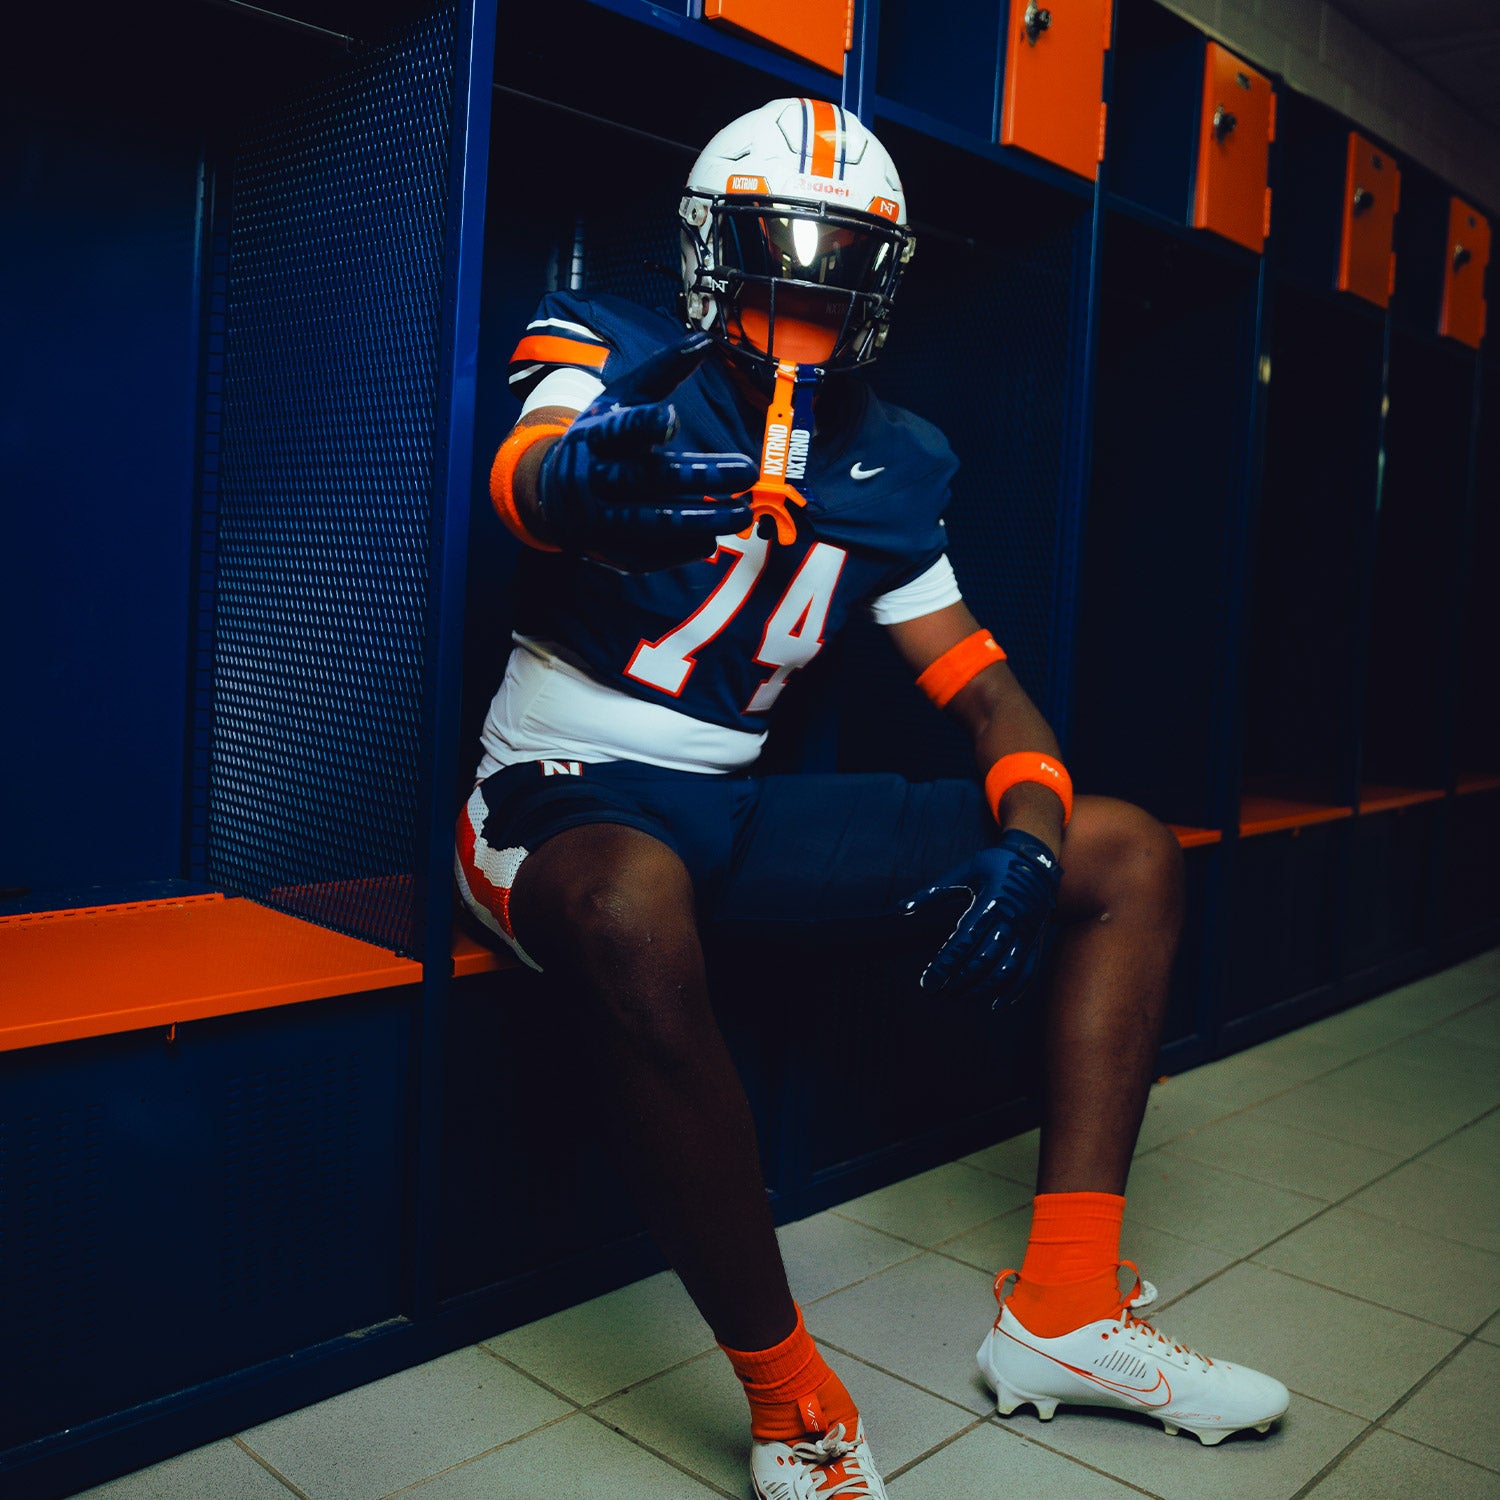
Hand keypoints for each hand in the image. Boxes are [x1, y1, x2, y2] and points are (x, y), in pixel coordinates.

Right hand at [537, 333, 755, 570]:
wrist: (548, 495)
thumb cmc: (597, 439)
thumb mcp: (618, 399)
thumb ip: (661, 372)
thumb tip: (705, 339)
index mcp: (594, 437)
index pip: (618, 430)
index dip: (642, 425)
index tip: (671, 418)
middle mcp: (593, 479)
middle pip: (649, 479)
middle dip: (700, 477)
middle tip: (747, 471)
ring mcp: (599, 519)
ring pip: (655, 521)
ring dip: (703, 519)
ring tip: (743, 512)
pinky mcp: (609, 550)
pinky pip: (650, 554)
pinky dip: (682, 548)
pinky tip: (711, 540)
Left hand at [901, 829, 1062, 1005]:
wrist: (1038, 860)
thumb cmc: (994, 865)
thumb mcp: (963, 872)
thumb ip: (932, 892)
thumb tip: (901, 908)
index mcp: (989, 903)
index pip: (963, 942)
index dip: (944, 966)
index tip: (927, 983)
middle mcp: (1010, 921)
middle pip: (982, 961)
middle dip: (958, 981)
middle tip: (938, 994)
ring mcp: (1025, 934)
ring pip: (1004, 971)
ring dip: (981, 990)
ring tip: (959, 998)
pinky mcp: (1035, 942)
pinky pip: (1027, 972)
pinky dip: (1013, 992)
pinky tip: (995, 1004)